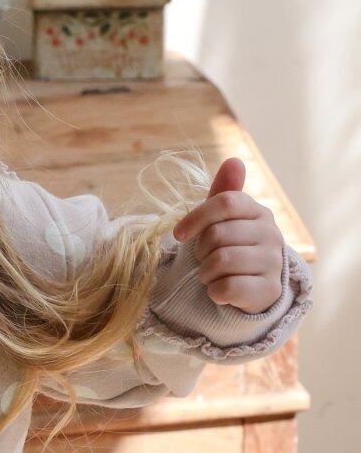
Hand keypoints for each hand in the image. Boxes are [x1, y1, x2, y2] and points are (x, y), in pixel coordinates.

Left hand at [170, 157, 285, 311]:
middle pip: (218, 234)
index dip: (196, 217)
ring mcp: (273, 262)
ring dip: (205, 272)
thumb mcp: (224, 220)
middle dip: (200, 251)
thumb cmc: (232, 248)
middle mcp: (272, 234)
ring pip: (221, 261)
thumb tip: (234, 160)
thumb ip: (225, 192)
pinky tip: (219, 291)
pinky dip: (214, 292)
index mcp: (258, 212)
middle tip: (205, 259)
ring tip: (212, 274)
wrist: (252, 287)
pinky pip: (227, 287)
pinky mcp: (268, 290)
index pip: (225, 202)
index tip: (179, 234)